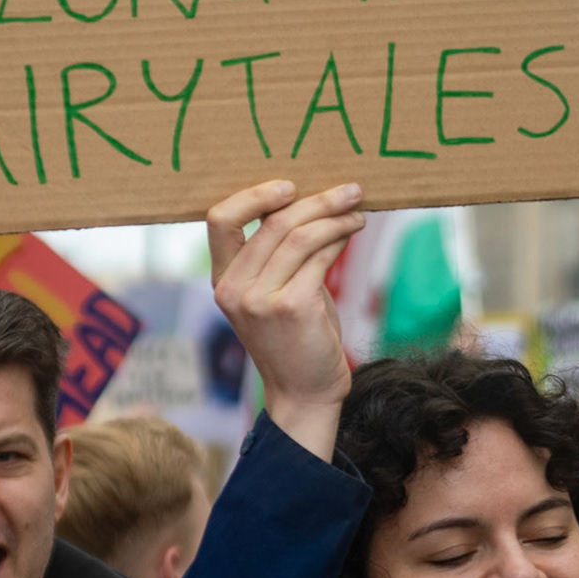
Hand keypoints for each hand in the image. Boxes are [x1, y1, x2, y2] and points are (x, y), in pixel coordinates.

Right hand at [207, 180, 365, 460]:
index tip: (290, 185)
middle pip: (272, 221)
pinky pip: (319, 255)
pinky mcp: (290, 306)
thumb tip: (308, 200)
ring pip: (299, 234)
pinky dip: (339, 236)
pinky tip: (352, 232)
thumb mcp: (274, 292)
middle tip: (349, 190)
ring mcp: (259, 298)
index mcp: (222, 279)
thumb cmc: (296, 338)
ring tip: (357, 211)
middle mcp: (234, 288)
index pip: (220, 219)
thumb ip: (278, 254)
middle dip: (317, 199)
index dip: (254, 195)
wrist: (305, 392)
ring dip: (335, 216)